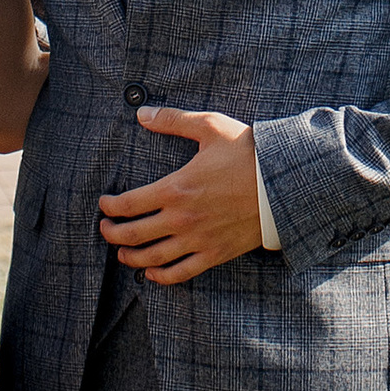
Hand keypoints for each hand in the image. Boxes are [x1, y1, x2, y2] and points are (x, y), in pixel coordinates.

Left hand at [98, 108, 264, 284]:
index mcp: (176, 188)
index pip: (129, 204)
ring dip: (130, 257)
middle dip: (112, 233)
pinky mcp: (215, 254)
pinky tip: (151, 273)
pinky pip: (181, 272)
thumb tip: (142, 114)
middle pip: (133, 234)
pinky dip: (161, 276)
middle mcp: (181, 218)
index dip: (110, 206)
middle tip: (105, 228)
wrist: (285, 184)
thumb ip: (173, 121)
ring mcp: (198, 240)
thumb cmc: (249, 154)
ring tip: (121, 253)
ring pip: (152, 257)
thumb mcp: (211, 127)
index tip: (104, 203)